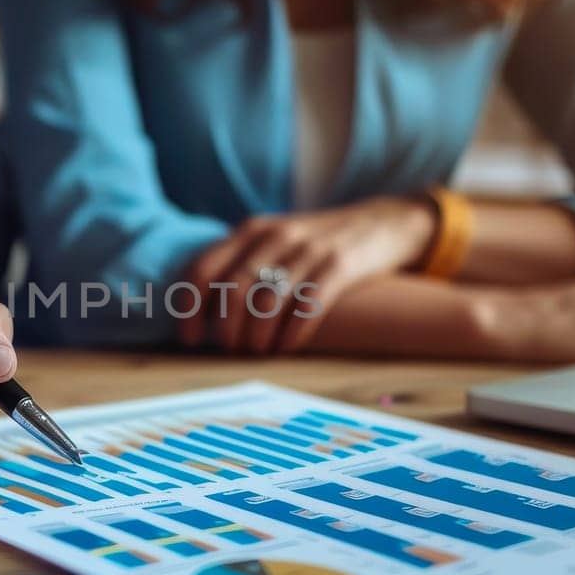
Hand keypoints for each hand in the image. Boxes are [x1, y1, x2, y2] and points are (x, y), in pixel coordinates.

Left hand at [181, 197, 434, 353]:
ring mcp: (309, 249)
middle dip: (227, 330)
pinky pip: (308, 305)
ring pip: (267, 301)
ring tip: (260, 352)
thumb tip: (202, 314)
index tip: (191, 339)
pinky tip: (287, 347)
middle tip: (233, 351)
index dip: (189, 309)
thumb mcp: (275, 242)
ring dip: (257, 337)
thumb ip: (241, 266)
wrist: (385, 221)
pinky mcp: (341, 264)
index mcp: (251, 231)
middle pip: (232, 291)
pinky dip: (292, 333)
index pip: (202, 269)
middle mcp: (275, 236)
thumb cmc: (319, 244)